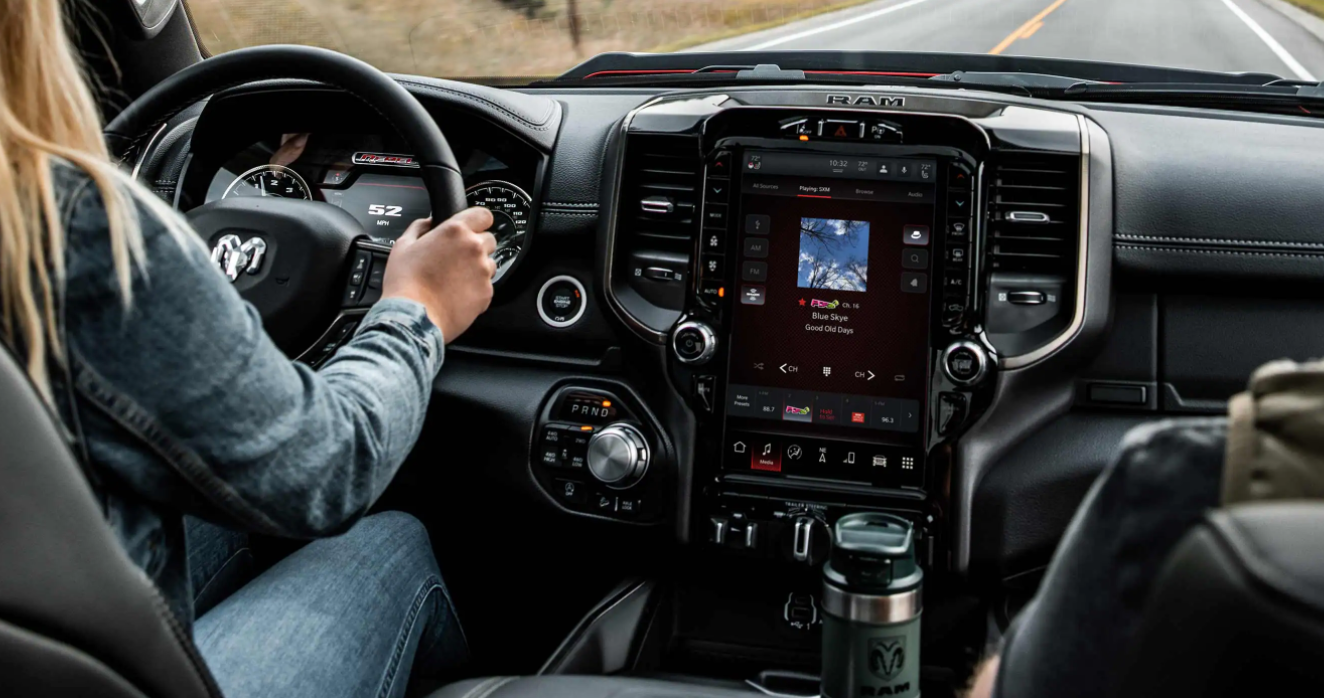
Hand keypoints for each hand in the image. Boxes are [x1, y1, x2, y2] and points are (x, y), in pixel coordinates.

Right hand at [382, 208, 495, 342]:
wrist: (413, 317)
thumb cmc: (405, 283)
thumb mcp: (403, 245)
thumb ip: (419, 227)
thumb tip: (428, 222)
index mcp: (455, 231)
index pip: (483, 215)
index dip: (477, 221)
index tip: (472, 228)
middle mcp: (474, 248)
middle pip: (488, 239)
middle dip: (476, 246)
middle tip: (456, 259)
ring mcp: (483, 272)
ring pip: (489, 263)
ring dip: (477, 268)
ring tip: (454, 279)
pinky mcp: (487, 293)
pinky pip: (487, 286)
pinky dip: (476, 289)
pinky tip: (456, 294)